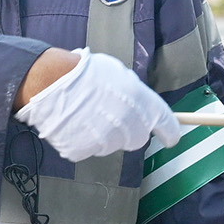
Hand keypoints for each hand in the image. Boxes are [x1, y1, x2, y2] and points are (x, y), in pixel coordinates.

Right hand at [14, 49, 181, 162]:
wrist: (52, 81)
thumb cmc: (87, 71)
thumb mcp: (121, 75)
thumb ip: (136, 96)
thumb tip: (140, 107)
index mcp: (144, 105)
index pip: (167, 126)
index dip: (170, 132)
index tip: (170, 137)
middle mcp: (131, 127)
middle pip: (136, 139)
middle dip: (127, 130)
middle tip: (109, 113)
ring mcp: (107, 142)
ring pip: (111, 145)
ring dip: (103, 134)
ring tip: (85, 113)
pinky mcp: (84, 151)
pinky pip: (87, 149)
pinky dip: (81, 139)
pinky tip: (73, 122)